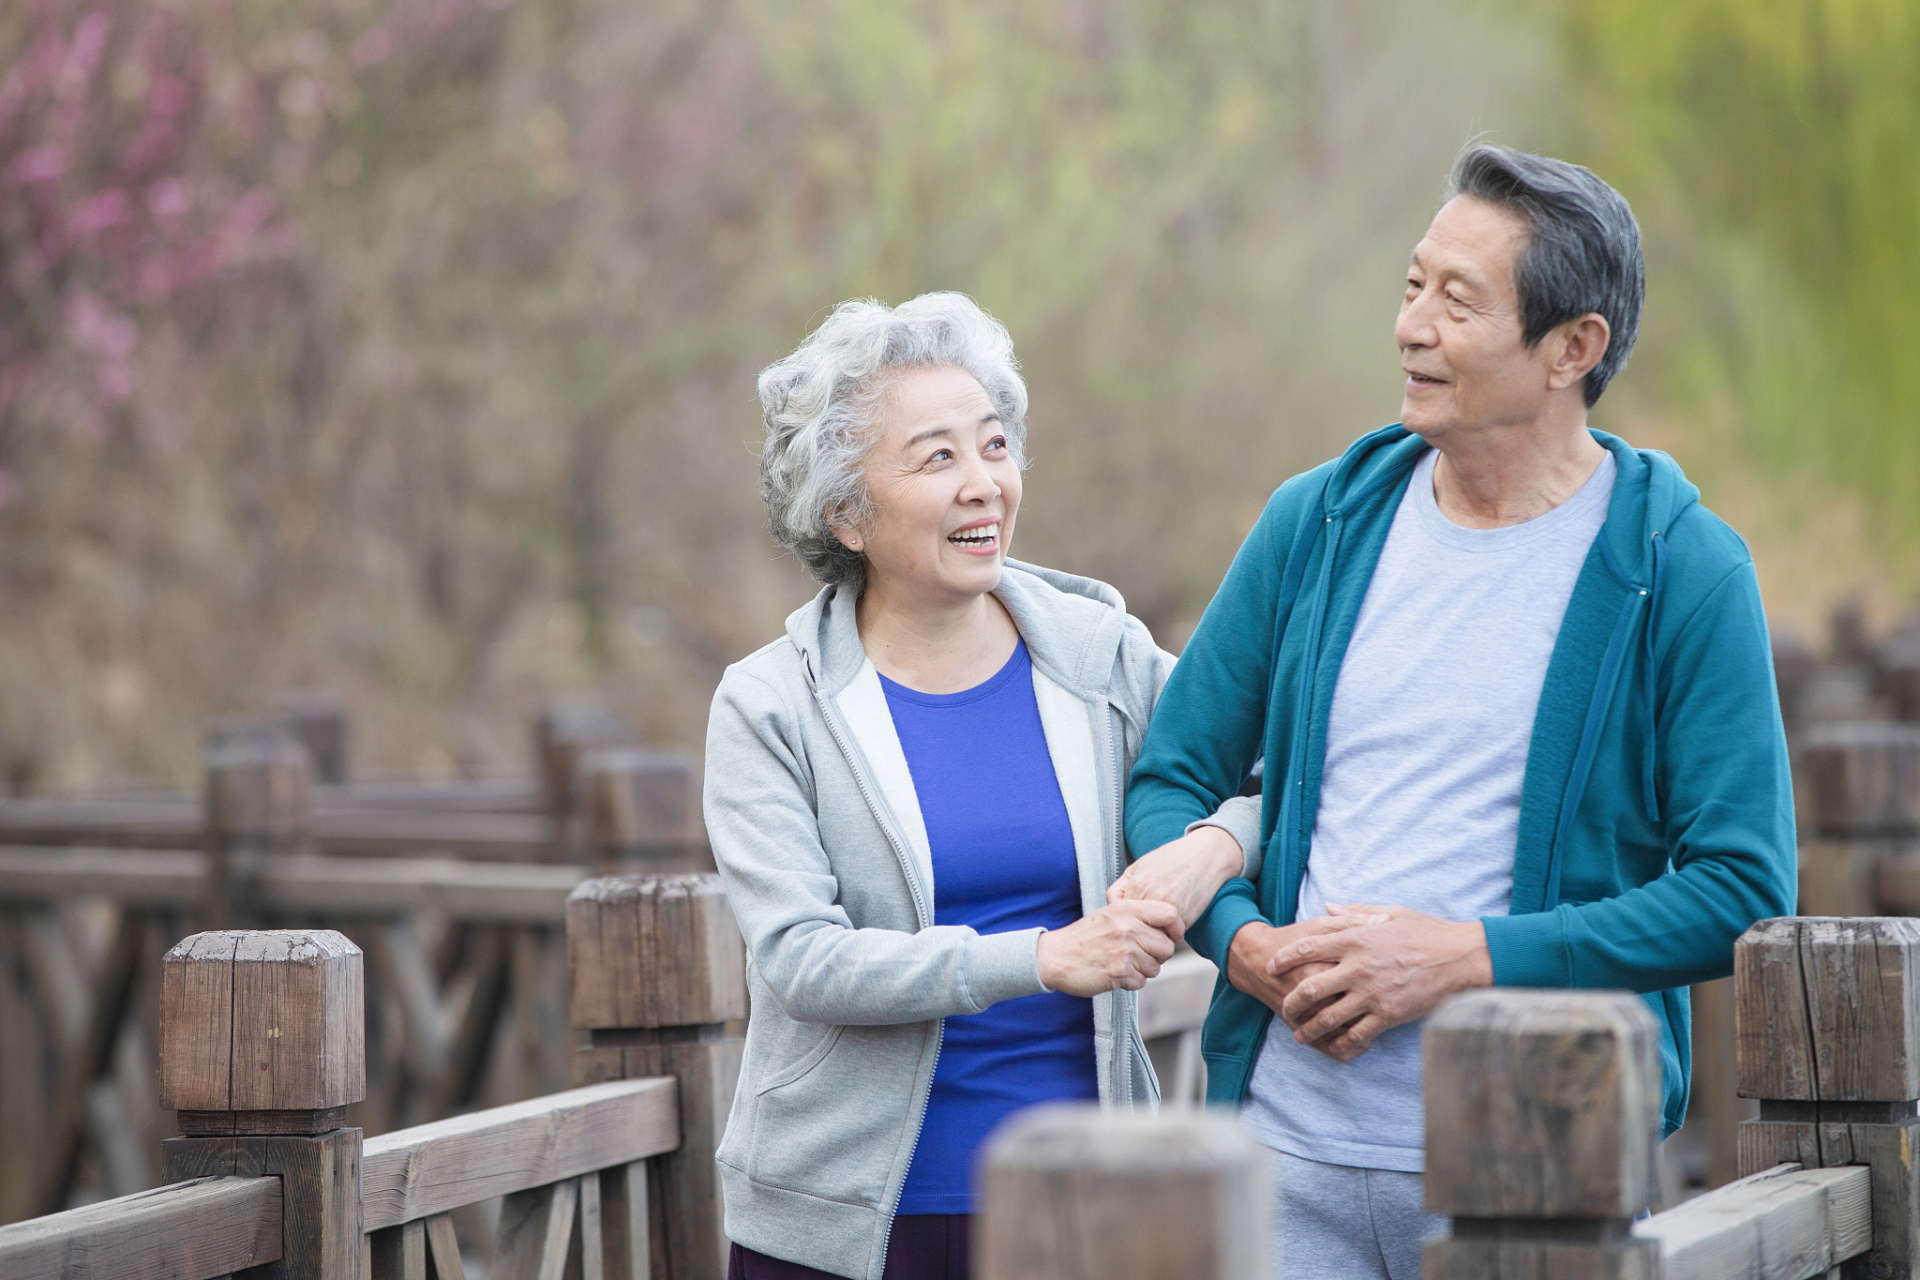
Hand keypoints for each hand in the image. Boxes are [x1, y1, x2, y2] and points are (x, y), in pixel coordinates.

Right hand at [1037, 899, 1180, 996]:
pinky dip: (1131, 982)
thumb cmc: (1085, 937)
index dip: (1176, 927)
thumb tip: (1169, 929)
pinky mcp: (1119, 973)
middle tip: (1139, 955)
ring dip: (1143, 970)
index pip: (1169, 913)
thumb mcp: (1110, 914)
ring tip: (1123, 963)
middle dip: (1157, 955)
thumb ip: (1137, 917)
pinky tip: (1115, 973)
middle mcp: (1127, 928)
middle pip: (1167, 947)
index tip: (1172, 936)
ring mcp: (1123, 951)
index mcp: (1126, 909)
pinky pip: (1141, 982)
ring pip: (1156, 967)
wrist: (1055, 957)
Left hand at [1107, 825, 1242, 928]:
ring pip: (1152, 937)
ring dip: (1153, 935)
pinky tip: (1171, 921)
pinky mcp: (1186, 919)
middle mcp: (1152, 899)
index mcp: (1137, 886)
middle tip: (1141, 927)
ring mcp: (1170, 910)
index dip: (1124, 920)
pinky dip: (1169, 933)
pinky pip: (1170, 936)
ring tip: (1156, 924)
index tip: (1129, 919)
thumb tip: (1110, 906)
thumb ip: (1119, 886)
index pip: (1119, 917)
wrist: (1207, 855)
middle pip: (1134, 929)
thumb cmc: (1172, 858)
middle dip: (1136, 931)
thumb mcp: (1139, 866)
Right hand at [1225, 916, 1382, 1059]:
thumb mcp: (1319, 925)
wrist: (1254, 961)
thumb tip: (1383, 919)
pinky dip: (1350, 1050)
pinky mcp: (1302, 1030)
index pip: (1362, 980)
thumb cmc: (1291, 939)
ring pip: (1346, 1034)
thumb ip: (1350, 922)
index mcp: (1322, 966)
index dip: (1385, 979)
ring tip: (1385, 1022)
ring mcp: (1307, 1016)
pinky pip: (1332, 1050)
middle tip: (1396, 1001)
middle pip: (1357, 1010)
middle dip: (1379, 1009)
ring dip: (1367, 1032)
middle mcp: (1315, 994)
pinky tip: (1365, 1041)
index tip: (1401, 973)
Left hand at [1274, 904, 1492, 1062]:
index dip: (1284, 957)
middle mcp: (1358, 967)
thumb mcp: (1390, 912)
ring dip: (1309, 1028)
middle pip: (1310, 987)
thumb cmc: (1427, 932)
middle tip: (1283, 1008)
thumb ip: (1354, 912)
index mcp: (1356, 939)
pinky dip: (1341, 1043)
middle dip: (1291, 1001)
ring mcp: (1372, 994)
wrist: (1461, 958)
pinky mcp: (1388, 1015)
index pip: (1307, 947)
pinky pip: (1357, 1034)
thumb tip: (1326, 907)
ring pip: (1328, 1016)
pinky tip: (1333, 1047)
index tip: (1271, 965)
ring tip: (1299, 1035)